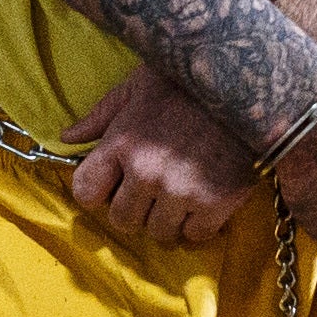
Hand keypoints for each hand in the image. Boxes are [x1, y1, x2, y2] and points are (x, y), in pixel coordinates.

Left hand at [65, 67, 255, 242]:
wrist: (248, 82)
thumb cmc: (187, 81)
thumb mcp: (137, 87)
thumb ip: (101, 115)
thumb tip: (68, 137)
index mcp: (122, 144)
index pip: (86, 192)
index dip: (96, 190)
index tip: (110, 185)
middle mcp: (147, 173)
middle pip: (122, 220)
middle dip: (132, 209)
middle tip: (150, 191)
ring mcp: (182, 191)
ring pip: (160, 233)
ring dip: (166, 219)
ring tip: (178, 195)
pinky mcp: (217, 202)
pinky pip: (196, 235)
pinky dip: (197, 224)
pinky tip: (202, 200)